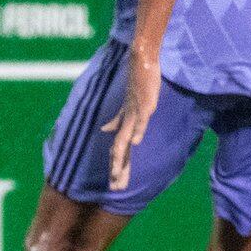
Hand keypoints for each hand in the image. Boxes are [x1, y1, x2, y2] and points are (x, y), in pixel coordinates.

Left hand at [102, 53, 161, 191]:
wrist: (140, 62)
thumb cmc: (136, 84)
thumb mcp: (126, 107)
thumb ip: (117, 120)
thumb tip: (105, 130)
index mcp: (124, 124)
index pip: (119, 150)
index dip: (117, 167)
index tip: (116, 185)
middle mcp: (127, 121)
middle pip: (120, 150)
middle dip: (118, 169)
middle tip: (114, 188)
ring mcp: (134, 114)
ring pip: (125, 139)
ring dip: (121, 157)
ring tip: (117, 173)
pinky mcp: (144, 105)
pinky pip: (139, 120)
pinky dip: (137, 131)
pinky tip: (135, 142)